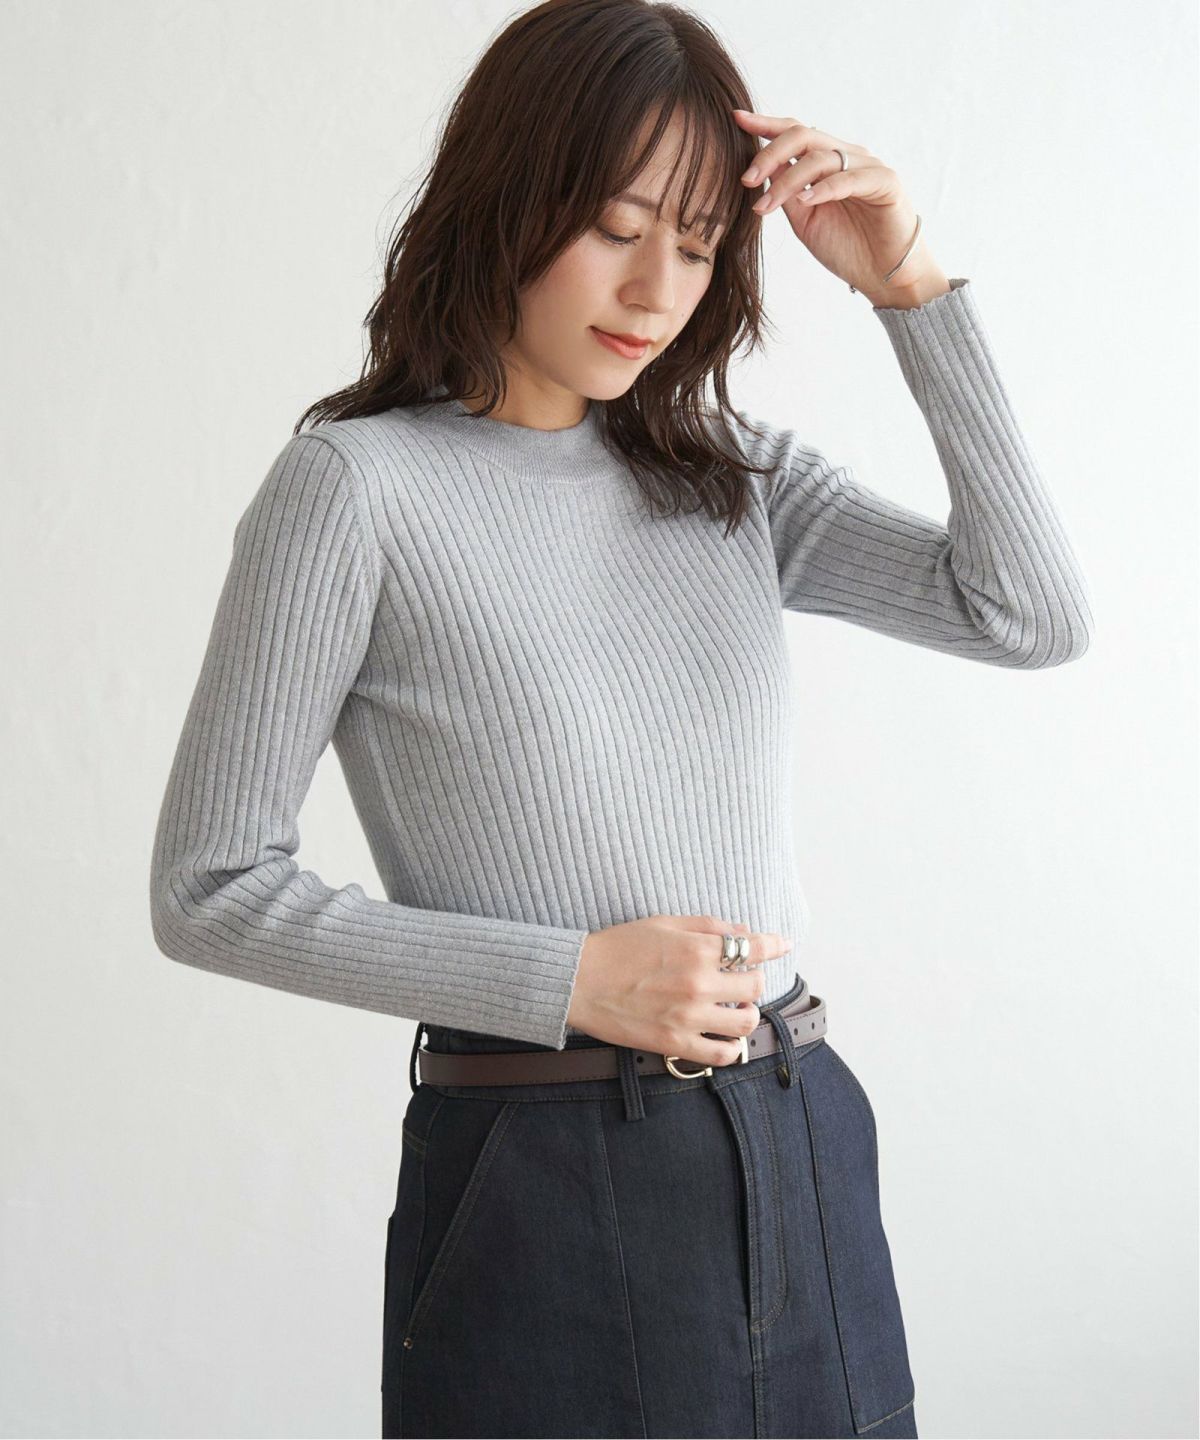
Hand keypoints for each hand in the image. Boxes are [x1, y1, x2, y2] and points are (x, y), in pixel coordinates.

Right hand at [565, 914, 792, 1067]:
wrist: (578, 980)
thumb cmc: (618, 947)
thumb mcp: (663, 924)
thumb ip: (707, 926)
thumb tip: (743, 930)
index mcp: (696, 950)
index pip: (752, 947)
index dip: (774, 944)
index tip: (783, 944)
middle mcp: (698, 983)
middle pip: (755, 986)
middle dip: (754, 980)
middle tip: (742, 980)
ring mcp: (688, 1017)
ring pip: (745, 1021)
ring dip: (747, 1013)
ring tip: (735, 1008)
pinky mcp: (674, 1043)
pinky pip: (721, 1054)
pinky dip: (731, 1048)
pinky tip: (725, 1038)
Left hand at [731, 109, 949, 305]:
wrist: (884, 275)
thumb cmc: (846, 247)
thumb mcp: (805, 219)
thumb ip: (787, 192)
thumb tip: (762, 167)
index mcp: (827, 162)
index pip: (795, 133)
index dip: (766, 125)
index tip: (736, 119)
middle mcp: (847, 157)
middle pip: (804, 136)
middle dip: (770, 154)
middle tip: (746, 179)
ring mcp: (867, 166)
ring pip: (821, 158)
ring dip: (788, 182)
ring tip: (765, 207)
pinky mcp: (886, 182)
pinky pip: (849, 179)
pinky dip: (824, 188)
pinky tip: (806, 200)